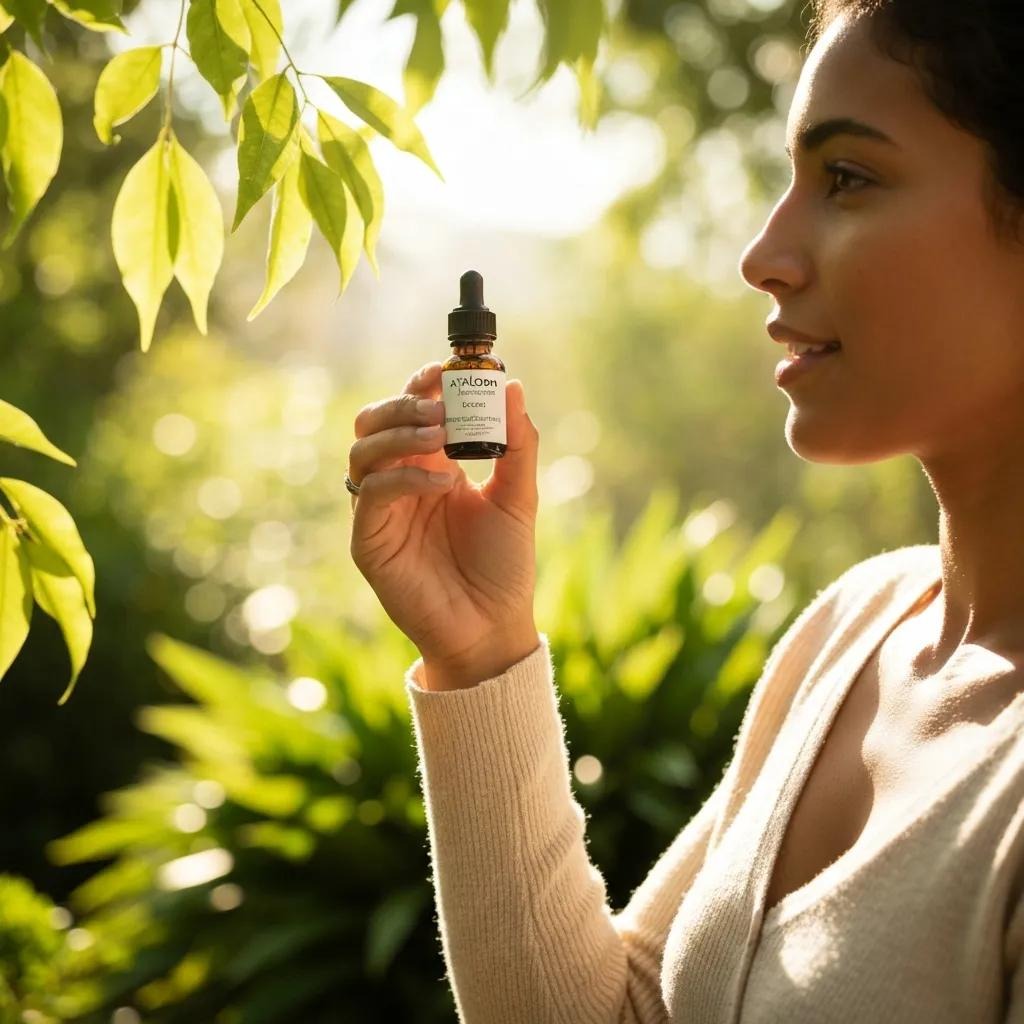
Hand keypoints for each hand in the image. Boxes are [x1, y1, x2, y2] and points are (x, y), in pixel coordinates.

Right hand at [348, 362, 539, 688]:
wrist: (492, 626)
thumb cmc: (503, 564)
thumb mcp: (518, 497)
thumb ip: (517, 444)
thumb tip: (513, 385)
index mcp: (432, 464)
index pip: (413, 409)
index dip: (424, 383)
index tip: (450, 369)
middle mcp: (401, 480)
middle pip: (375, 420)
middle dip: (405, 403)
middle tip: (441, 403)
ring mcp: (382, 509)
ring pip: (364, 450)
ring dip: (400, 433)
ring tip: (441, 435)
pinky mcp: (369, 539)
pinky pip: (372, 493)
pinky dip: (404, 477)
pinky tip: (442, 482)